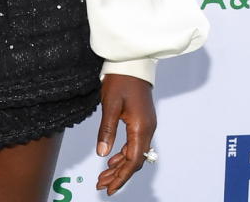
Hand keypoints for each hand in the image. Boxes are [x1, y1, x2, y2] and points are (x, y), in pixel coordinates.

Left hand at [94, 73, 156, 195]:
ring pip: (135, 153)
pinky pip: (135, 144)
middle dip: (118, 174)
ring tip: (104, 174)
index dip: (121, 177)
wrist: (132, 62)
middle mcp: (148, 129)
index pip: (132, 161)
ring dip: (120, 165)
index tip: (109, 188)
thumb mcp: (110, 104)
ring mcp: (147, 125)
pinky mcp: (143, 120)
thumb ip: (107, 130)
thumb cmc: (121, 79)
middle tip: (102, 184)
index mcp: (141, 127)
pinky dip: (124, 154)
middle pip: (135, 161)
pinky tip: (112, 158)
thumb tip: (102, 153)